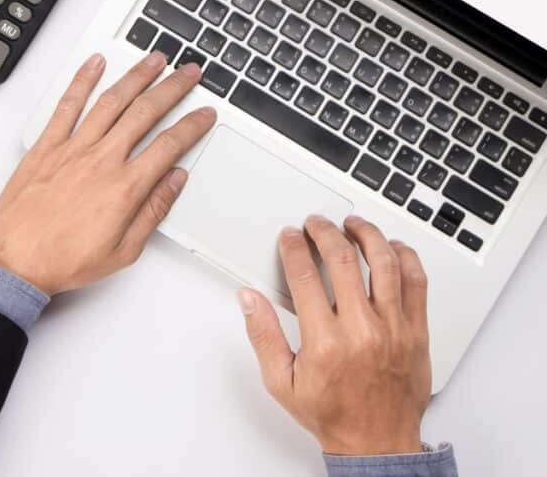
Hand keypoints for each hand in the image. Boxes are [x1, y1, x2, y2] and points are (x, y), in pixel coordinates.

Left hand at [0, 51, 215, 295]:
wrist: (14, 261)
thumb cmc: (63, 260)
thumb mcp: (123, 250)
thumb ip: (153, 211)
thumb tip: (175, 181)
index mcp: (125, 188)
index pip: (169, 145)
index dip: (192, 125)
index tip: (205, 113)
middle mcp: (101, 160)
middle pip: (145, 112)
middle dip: (173, 87)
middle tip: (189, 72)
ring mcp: (72, 149)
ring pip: (111, 101)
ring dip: (136, 76)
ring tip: (154, 60)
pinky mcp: (46, 146)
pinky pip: (67, 105)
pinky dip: (82, 80)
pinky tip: (95, 63)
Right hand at [238, 215, 431, 455]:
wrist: (377, 442)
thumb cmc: (332, 414)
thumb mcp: (281, 381)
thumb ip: (263, 335)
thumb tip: (248, 299)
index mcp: (325, 342)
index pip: (305, 276)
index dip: (294, 248)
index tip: (290, 237)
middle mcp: (361, 330)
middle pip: (343, 260)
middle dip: (325, 232)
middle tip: (316, 223)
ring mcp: (393, 328)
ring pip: (383, 263)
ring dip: (366, 234)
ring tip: (353, 223)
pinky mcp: (417, 331)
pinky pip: (416, 282)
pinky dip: (405, 257)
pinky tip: (392, 247)